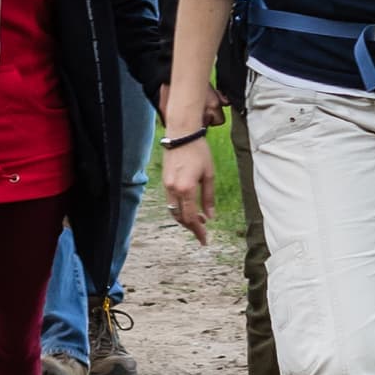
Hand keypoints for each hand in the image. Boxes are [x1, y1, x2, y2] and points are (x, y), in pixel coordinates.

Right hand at [160, 123, 217, 242]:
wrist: (181, 134)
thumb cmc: (199, 151)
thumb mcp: (209, 174)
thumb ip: (209, 197)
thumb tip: (210, 216)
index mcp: (187, 189)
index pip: (191, 218)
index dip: (198, 231)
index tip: (204, 240)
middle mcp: (174, 190)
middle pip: (180, 218)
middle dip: (191, 227)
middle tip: (202, 233)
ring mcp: (167, 185)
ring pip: (174, 211)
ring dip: (185, 219)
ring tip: (198, 221)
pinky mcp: (165, 181)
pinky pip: (170, 201)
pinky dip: (179, 209)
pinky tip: (189, 207)